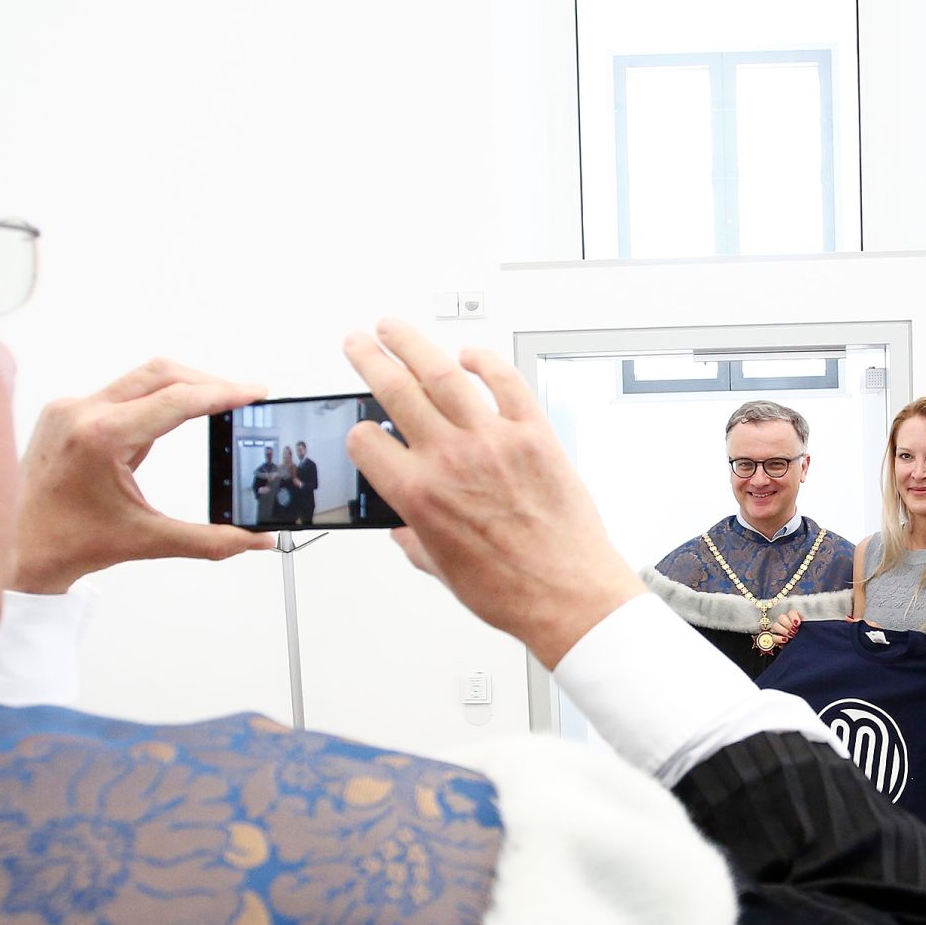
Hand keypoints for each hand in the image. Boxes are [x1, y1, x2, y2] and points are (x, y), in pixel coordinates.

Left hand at [12, 360, 275, 592]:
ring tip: (211, 408)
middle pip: (160, 373)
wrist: (15, 550)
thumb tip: (256, 540)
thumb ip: (211, 541)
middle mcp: (81, 412)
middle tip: (241, 397)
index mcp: (101, 437)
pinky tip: (164, 422)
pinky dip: (148, 402)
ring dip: (178, 389)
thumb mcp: (148, 540)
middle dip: (206, 383)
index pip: (177, 399)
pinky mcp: (64, 413)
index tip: (254, 393)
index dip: (223, 394)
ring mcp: (69, 408)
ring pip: (139, 379)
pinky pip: (118, 394)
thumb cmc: (67, 544)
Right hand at [342, 319, 643, 668]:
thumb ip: (416, 542)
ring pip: (443, 373)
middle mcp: (451, 459)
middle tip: (357, 343)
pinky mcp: (534, 434)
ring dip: (411, 343)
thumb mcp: (443, 571)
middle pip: (395, 390)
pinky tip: (470, 356)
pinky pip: (505, 382)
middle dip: (368, 360)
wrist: (568, 595)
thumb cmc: (511, 590)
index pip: (366, 442)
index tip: (363, 432)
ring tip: (394, 329)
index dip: (357, 435)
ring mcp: (494, 440)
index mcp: (419, 495)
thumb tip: (405, 531)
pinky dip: (485, 361)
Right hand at [768, 611, 803, 645]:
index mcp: (794, 618)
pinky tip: (786, 640)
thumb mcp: (807, 630)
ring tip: (791, 636)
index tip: (798, 624)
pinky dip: (779, 638)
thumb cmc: (805, 637)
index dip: (793, 617)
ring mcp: (779, 630)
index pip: (791, 612)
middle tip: (795, 631)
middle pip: (781, 617)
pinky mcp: (776, 638)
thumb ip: (806, 626)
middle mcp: (785, 622)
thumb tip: (804, 624)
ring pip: (775, 625)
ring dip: (783, 630)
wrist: (802, 647)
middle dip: (788, 624)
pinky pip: (773, 636)